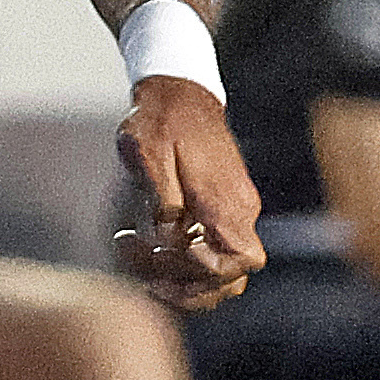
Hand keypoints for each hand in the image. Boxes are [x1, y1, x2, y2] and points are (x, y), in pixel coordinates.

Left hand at [111, 78, 263, 312]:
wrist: (179, 91)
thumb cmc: (161, 120)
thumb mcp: (151, 155)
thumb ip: (162, 202)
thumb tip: (167, 241)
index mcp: (225, 200)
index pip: (241, 260)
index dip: (209, 272)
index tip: (173, 253)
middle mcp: (237, 210)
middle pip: (231, 278)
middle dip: (188, 288)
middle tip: (145, 277)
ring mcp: (231, 212)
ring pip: (220, 272)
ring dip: (181, 280)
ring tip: (137, 258)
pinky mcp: (218, 211)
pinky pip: (210, 251)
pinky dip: (181, 263)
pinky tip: (147, 249)